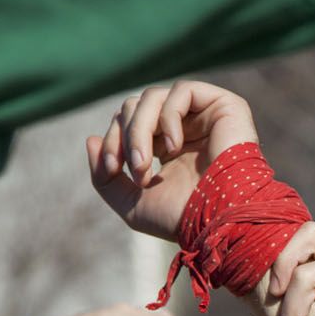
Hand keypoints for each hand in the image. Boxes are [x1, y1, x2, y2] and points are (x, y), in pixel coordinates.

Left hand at [86, 81, 258, 240]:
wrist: (221, 223)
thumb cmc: (183, 219)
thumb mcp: (132, 204)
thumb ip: (105, 177)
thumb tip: (90, 140)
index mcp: (168, 147)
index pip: (128, 123)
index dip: (112, 141)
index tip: (109, 168)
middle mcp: (186, 127)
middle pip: (135, 106)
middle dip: (124, 136)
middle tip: (134, 169)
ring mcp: (205, 115)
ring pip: (152, 97)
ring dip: (139, 131)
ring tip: (145, 163)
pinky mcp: (224, 105)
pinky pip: (182, 91)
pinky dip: (168, 118)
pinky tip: (175, 147)